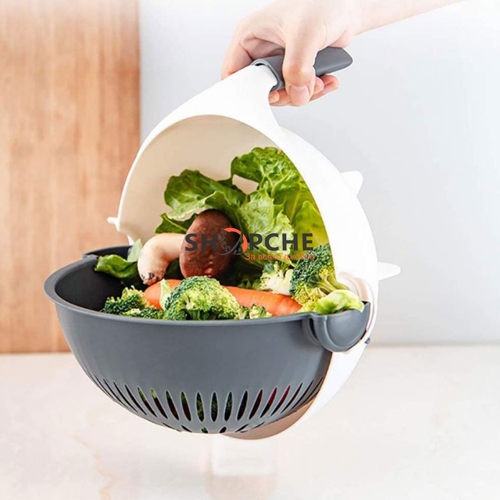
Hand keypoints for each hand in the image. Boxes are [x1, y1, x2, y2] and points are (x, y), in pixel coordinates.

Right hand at [221, 0, 361, 105]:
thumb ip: (298, 67)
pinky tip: (327, 80)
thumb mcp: (306, 33)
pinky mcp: (295, 70)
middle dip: (285, 94)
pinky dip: (314, 91)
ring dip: (303, 94)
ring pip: (282, 94)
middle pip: (261, 90)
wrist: (347, 6)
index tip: (272, 93)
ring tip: (319, 81)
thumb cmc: (322, 2)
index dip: (249, 90)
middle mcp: (262, 50)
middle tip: (301, 89)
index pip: (235, 73)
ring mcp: (279, 62)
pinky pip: (298, 91)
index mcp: (250, 36)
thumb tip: (296, 93)